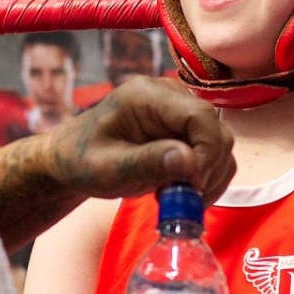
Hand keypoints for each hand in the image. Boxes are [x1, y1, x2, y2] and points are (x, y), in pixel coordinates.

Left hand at [43, 77, 234, 202]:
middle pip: (215, 129)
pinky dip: (206, 176)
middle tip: (184, 198)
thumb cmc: (82, 162)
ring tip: (175, 196)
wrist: (72, 160)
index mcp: (146, 96)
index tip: (193, 185)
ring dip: (210, 176)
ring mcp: (179, 110)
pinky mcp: (184, 127)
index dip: (206, 152)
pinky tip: (179, 189)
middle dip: (209, 169)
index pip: (199, 116)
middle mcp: (168, 95)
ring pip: (220, 142)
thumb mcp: (108, 168)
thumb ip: (147, 162)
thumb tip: (191, 161)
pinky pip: (213, 152)